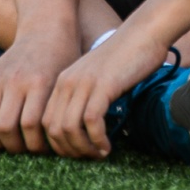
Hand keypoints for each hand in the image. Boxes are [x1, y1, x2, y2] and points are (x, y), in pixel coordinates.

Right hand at [0, 28, 79, 153]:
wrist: (45, 28)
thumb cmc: (64, 58)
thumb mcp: (67, 81)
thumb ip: (58, 109)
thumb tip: (60, 142)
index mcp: (39, 82)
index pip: (30, 124)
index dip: (35, 145)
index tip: (43, 149)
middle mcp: (15, 80)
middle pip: (5, 126)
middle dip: (14, 147)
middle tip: (23, 149)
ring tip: (7, 143)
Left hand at [42, 27, 168, 158]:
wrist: (144, 33)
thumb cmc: (126, 57)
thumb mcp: (97, 78)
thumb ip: (86, 97)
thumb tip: (85, 129)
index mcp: (62, 81)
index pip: (46, 122)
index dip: (58, 144)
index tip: (77, 152)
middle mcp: (68, 82)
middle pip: (53, 129)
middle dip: (69, 151)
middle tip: (88, 157)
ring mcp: (84, 83)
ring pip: (69, 128)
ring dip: (83, 148)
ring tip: (98, 153)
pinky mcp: (103, 86)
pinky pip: (92, 122)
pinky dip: (98, 139)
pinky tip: (107, 146)